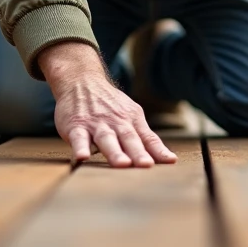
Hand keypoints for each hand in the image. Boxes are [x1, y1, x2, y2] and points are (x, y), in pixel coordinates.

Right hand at [40, 42, 177, 167]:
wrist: (81, 81)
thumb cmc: (109, 104)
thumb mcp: (130, 114)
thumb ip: (144, 137)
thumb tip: (167, 159)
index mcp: (131, 120)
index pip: (148, 137)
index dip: (158, 150)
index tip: (171, 161)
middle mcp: (116, 122)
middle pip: (129, 138)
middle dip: (138, 153)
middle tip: (147, 165)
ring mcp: (96, 124)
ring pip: (107, 139)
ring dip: (115, 152)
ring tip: (122, 164)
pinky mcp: (76, 126)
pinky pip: (79, 138)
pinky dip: (80, 147)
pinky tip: (82, 157)